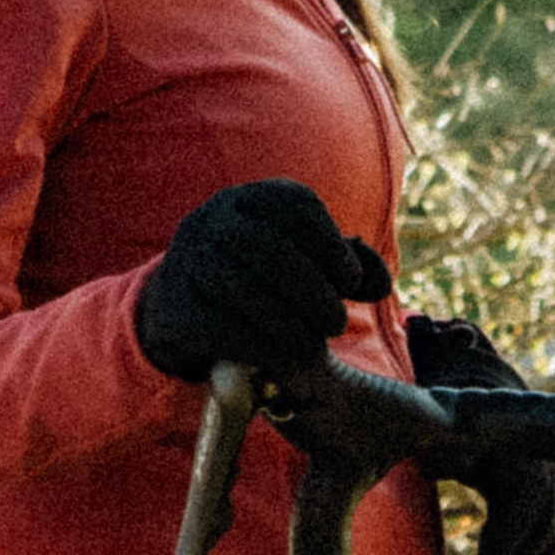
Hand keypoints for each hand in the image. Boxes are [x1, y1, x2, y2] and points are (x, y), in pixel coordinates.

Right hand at [135, 180, 385, 384]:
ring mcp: (187, 263)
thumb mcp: (304, 263)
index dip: (331, 243)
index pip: (295, 204)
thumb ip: (348, 267)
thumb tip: (380, 284)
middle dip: (312, 290)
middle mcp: (213, 220)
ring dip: (290, 323)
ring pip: (242, 289)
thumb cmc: (260, 280)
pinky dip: (261, 344)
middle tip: (337, 324)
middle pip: (268, 249)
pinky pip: (221, 327)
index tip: (351, 282)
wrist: (183, 308)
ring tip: (314, 345)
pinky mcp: (175, 310)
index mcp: (251, 198)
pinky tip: (284, 356)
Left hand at [400, 311, 554, 554]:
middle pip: (539, 538)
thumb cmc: (448, 391)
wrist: (483, 380)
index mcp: (518, 452)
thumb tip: (426, 345)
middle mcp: (543, 471)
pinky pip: (543, 546)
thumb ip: (429, 387)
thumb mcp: (436, 394)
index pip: (521, 515)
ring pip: (545, 545)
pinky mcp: (541, 501)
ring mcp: (548, 487)